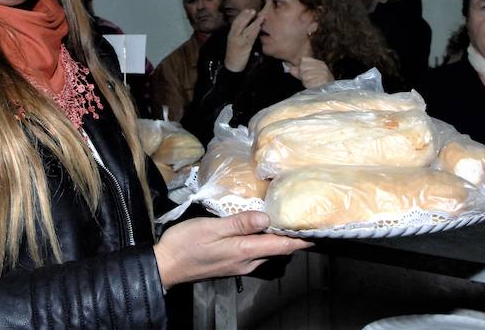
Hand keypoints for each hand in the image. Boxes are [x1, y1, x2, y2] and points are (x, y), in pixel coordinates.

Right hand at [153, 211, 312, 288]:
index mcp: (243, 250)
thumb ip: (239, 223)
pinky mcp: (230, 264)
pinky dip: (264, 244)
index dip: (301, 239)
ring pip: (266, 253)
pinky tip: (262, 233)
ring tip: (289, 225)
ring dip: (279, 242)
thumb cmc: (185, 243)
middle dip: (293, 239)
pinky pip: (255, 254)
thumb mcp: (211, 228)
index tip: (318, 231)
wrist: (165, 265)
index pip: (281, 246)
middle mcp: (245, 261)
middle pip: (277, 251)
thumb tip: (267, 218)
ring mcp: (238, 265)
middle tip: (306, 222)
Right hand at [224, 10, 260, 72]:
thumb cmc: (236, 54)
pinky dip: (254, 31)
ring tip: (259, 17)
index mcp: (231, 34)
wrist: (232, 65)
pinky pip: (249, 37)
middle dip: (246, 16)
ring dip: (252, 22)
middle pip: (239, 24)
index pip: (235, 22)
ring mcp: (237, 41)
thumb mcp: (237, 42)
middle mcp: (233, 36)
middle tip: (253, 10)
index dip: (242, 15)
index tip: (248, 10)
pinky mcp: (243, 47)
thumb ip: (241, 34)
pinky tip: (258, 27)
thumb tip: (250, 25)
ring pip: (245, 29)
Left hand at [289, 57, 333, 88]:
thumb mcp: (307, 75)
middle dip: (303, 76)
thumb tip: (291, 69)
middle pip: (302, 68)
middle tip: (309, 80)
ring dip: (306, 82)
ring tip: (312, 83)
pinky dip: (309, 86)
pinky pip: (309, 83)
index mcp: (319, 63)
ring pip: (305, 76)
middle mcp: (322, 66)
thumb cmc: (318, 83)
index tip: (306, 73)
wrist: (331, 92)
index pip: (303, 60)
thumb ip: (298, 71)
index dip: (301, 67)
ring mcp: (324, 73)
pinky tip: (313, 86)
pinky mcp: (324, 80)